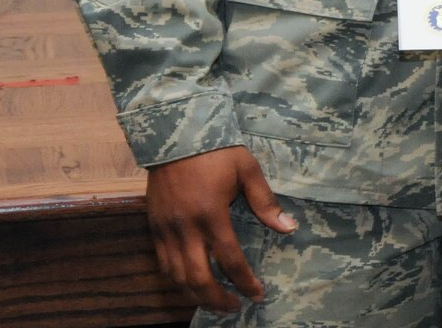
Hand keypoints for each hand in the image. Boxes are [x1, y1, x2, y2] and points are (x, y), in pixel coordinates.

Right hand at [145, 145, 296, 312]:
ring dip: (195, 295)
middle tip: (234, 307)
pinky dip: (176, 279)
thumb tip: (288, 227)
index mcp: (212, 214)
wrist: (175, 134)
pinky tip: (190, 283)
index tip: (257, 294)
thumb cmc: (216, 151)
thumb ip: (266, 202)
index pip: (230, 260)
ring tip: (213, 302)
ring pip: (176, 276)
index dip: (245, 282)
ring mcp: (166, 229)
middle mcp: (186, 227)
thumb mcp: (247, 169)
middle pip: (198, 278)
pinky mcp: (153, 226)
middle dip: (217, 299)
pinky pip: (162, 263)